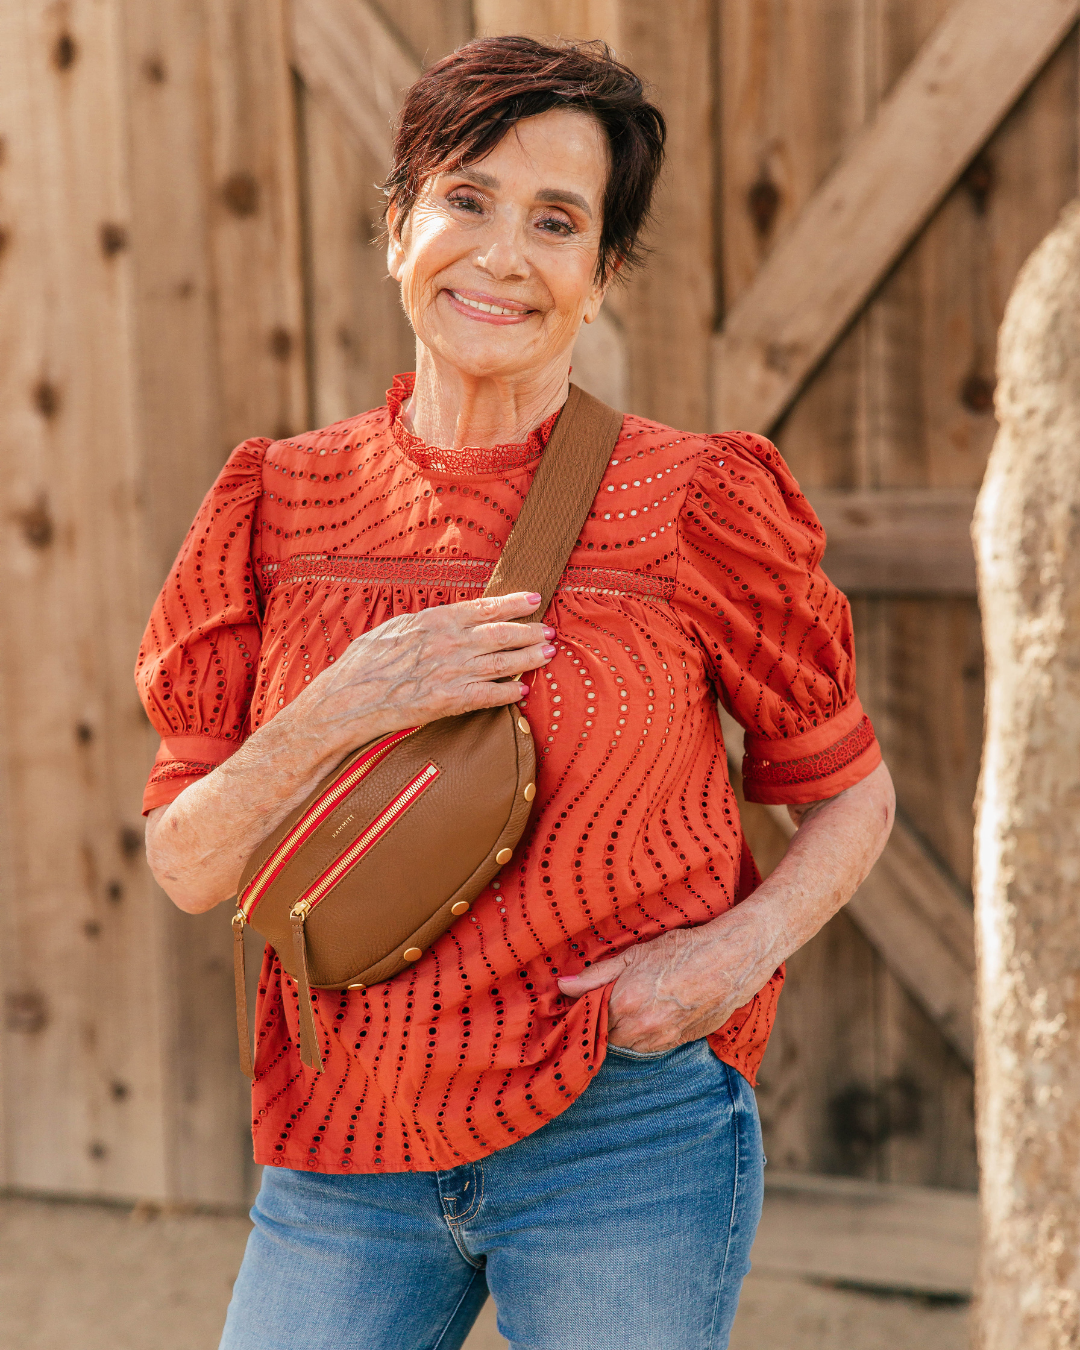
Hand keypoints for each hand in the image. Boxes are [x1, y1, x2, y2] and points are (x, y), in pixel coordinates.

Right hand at [285, 590, 554, 758]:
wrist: (347, 700)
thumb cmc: (362, 665)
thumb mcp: (392, 630)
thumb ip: (423, 625)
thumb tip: (444, 620)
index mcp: (433, 621)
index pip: (483, 607)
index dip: (512, 604)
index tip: (533, 600)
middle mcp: (447, 643)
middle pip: (500, 634)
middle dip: (529, 632)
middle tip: (550, 632)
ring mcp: (450, 672)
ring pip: (502, 664)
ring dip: (529, 659)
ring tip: (548, 655)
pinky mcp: (448, 701)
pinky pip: (488, 695)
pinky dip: (509, 693)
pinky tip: (523, 691)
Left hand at [557, 907, 771, 1052]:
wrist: (729, 962)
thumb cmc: (682, 951)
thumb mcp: (634, 954)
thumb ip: (595, 974)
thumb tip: (562, 985)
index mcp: (623, 1003)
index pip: (588, 1018)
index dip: (585, 1009)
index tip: (583, 1000)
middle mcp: (639, 1028)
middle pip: (605, 1036)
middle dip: (603, 1021)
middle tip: (609, 1001)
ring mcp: (659, 1039)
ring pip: (627, 1045)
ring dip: (623, 1031)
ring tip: (632, 1006)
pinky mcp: (677, 1043)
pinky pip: (649, 1048)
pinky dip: (643, 1036)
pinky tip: (649, 1015)